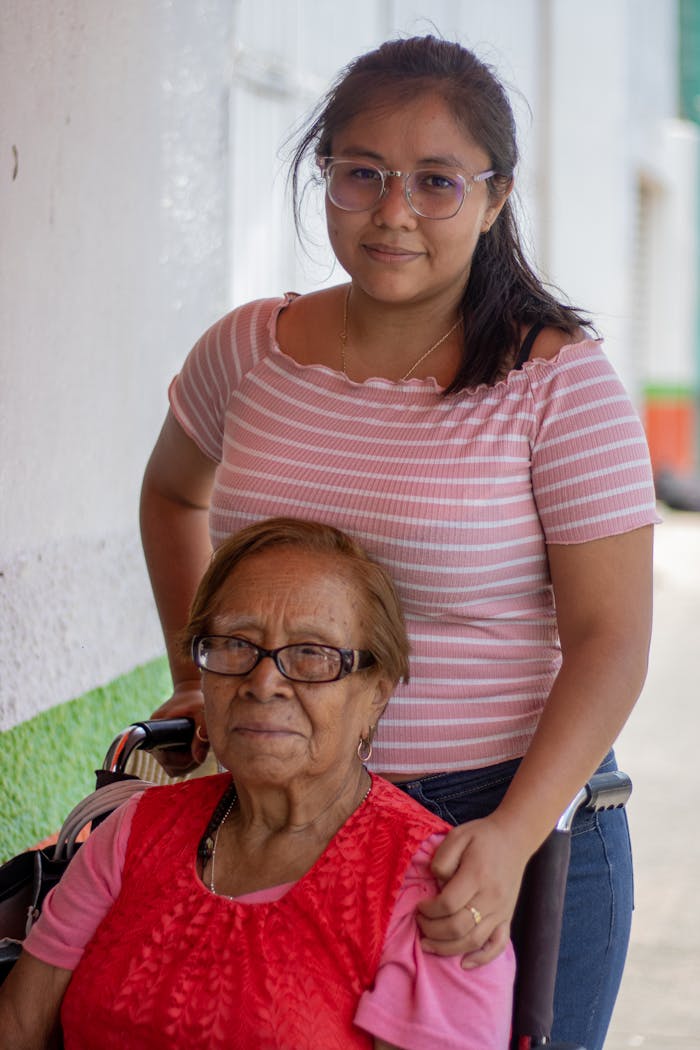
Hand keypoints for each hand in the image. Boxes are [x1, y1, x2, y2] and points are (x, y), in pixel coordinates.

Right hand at [149, 682, 207, 775]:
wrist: (190, 692)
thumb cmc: (195, 699)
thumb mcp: (201, 712)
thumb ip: (201, 733)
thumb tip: (199, 759)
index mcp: (155, 730)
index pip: (164, 758)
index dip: (180, 759)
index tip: (194, 750)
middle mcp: (155, 740)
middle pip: (169, 766)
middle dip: (187, 762)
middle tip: (201, 750)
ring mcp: (161, 745)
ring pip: (173, 767)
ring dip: (188, 763)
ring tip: (200, 748)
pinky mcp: (168, 747)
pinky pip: (175, 763)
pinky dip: (187, 760)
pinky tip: (196, 749)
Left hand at [417, 814, 529, 966]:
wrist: (515, 838)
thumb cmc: (482, 836)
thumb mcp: (457, 836)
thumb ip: (443, 859)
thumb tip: (438, 883)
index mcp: (477, 876)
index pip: (448, 904)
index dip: (428, 910)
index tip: (419, 906)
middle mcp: (491, 897)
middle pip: (458, 927)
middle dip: (432, 930)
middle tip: (420, 923)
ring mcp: (501, 910)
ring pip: (473, 941)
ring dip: (447, 948)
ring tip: (428, 945)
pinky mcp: (507, 917)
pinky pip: (498, 945)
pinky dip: (482, 959)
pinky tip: (464, 964)